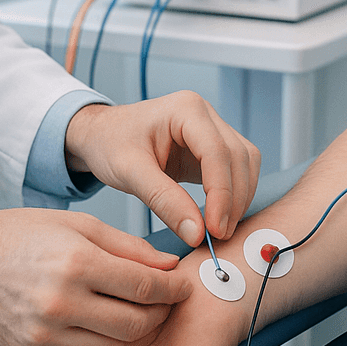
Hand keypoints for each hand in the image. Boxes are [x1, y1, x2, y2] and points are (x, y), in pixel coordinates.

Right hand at [0, 206, 191, 345]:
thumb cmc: (23, 234)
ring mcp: (45, 332)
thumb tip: (169, 267)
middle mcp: (62, 301)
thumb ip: (128, 247)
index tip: (183, 286)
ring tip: (140, 319)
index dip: (172, 289)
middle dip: (158, 316)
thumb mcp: (79, 225)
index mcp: (77, 262)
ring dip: (134, 340)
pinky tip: (109, 333)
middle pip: (134, 324)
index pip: (144, 286)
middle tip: (165, 305)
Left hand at [65, 91, 260, 246]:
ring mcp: (212, 129)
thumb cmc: (110, 143)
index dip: (221, 192)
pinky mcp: (212, 148)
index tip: (214, 228)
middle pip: (239, 157)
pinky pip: (236, 170)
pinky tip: (218, 216)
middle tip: (218, 236)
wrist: (101, 135)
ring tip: (219, 229)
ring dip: (238, 198)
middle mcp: (205, 114)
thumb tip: (197, 233)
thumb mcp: (128, 171)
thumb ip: (163, 200)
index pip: (217, 152)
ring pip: (245, 164)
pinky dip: (233, 195)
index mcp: (186, 109)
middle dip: (233, 199)